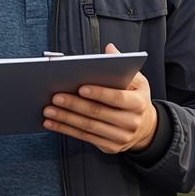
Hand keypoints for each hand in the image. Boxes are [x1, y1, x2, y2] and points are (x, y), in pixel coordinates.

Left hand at [42, 43, 157, 154]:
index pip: (117, 98)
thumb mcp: (136, 81)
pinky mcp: (110, 147)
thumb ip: (122, 64)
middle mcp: (131, 122)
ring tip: (48, 110)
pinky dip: (66, 130)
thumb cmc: (135, 98)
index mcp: (139, 103)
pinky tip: (52, 123)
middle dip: (74, 104)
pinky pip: (84, 138)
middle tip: (55, 96)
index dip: (99, 93)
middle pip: (98, 113)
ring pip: (88, 127)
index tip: (80, 88)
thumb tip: (109, 48)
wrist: (146, 128)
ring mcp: (121, 137)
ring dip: (66, 119)